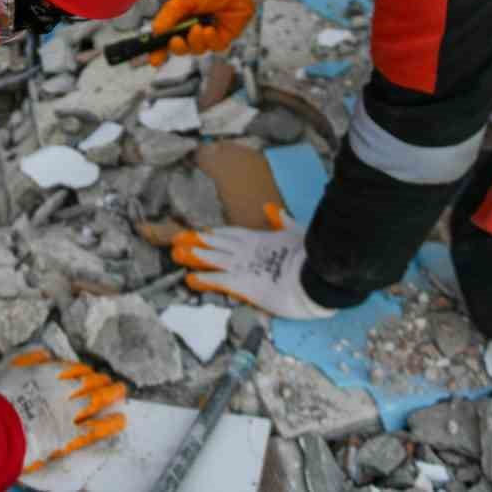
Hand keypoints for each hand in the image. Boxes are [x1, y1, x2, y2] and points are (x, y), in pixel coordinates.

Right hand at [0, 349, 127, 474]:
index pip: (71, 368)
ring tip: (121, 391)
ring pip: (95, 400)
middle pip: (87, 382)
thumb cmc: (0, 395)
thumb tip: (45, 351)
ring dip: (110, 394)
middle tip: (109, 378)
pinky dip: (109, 424)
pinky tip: (121, 419)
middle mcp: (63, 390)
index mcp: (48, 373)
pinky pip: (95, 428)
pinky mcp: (71, 436)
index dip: (81, 369)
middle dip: (99, 379)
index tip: (88, 370)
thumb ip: (27, 355)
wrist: (2, 427)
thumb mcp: (8, 365)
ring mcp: (70, 413)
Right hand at [149, 0, 269, 65]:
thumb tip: (155, 30)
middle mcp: (191, 28)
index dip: (158, 50)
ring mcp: (206, 35)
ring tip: (199, 28)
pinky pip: (213, 48)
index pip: (165, 37)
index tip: (153, 59)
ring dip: (195, 41)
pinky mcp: (221, 39)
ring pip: (196, 50)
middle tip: (176, 41)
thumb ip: (170, 14)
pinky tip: (211, 30)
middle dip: (177, 48)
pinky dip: (210, 41)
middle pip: (179, 48)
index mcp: (179, 17)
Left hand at [169, 204, 334, 319]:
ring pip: (211, 258)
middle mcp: (246, 250)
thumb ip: (281, 221)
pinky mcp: (242, 284)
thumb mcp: (297, 232)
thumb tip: (271, 207)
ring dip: (193, 256)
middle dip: (196, 240)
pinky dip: (203, 279)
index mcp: (259, 238)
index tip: (202, 232)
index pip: (230, 233)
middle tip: (178, 237)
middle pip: (215, 243)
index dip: (214, 233)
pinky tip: (189, 279)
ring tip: (176, 252)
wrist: (315, 276)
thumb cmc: (311, 255)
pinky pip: (217, 280)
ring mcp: (242, 266)